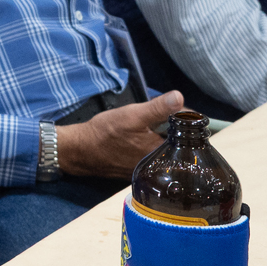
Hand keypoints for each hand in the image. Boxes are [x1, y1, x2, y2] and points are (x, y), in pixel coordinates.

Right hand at [55, 91, 183, 178]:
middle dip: (172, 125)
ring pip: (163, 145)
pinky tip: (139, 133)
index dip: (183, 117)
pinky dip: (149, 140)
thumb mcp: (132, 115)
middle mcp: (159, 166)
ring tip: (150, 121)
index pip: (185, 134)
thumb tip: (180, 97)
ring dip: (161, 132)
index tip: (176, 106)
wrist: (81, 150)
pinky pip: (151, 151)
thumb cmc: (106, 132)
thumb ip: (157, 108)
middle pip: (177, 141)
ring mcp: (149, 168)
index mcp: (163, 154)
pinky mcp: (138, 167)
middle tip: (160, 112)